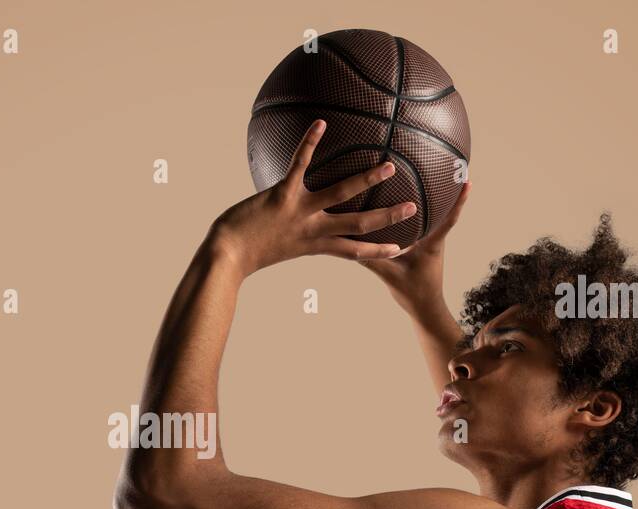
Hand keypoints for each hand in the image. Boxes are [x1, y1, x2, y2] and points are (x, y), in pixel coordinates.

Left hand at [206, 119, 416, 277]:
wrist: (225, 256)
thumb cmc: (245, 253)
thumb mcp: (276, 248)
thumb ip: (294, 236)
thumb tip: (297, 228)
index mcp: (313, 245)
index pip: (354, 251)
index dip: (378, 250)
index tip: (400, 249)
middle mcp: (312, 230)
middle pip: (358, 224)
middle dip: (387, 217)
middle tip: (412, 207)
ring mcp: (298, 212)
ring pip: (340, 194)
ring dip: (365, 180)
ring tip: (389, 167)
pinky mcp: (280, 195)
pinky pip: (299, 165)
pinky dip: (309, 143)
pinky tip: (320, 123)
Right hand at [359, 180, 471, 312]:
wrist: (425, 310)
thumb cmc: (413, 294)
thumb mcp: (390, 276)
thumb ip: (372, 259)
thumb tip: (351, 242)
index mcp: (432, 245)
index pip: (449, 219)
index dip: (459, 201)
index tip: (468, 182)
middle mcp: (435, 241)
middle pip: (445, 212)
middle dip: (450, 191)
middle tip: (454, 169)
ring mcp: (432, 245)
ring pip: (435, 219)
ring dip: (438, 201)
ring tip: (435, 180)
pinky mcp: (425, 249)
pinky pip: (426, 227)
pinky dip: (424, 215)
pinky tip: (412, 208)